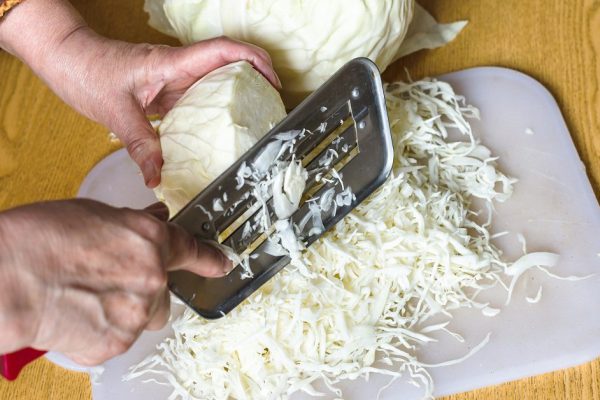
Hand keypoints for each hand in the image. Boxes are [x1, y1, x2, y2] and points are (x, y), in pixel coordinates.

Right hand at [0, 199, 230, 364]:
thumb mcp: (94, 216)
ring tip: (89, 300)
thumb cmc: (42, 239)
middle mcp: (152, 278)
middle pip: (164, 294)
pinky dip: (103, 330)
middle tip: (109, 284)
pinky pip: (119, 337)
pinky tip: (77, 316)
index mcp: (150, 241)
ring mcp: (136, 314)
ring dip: (127, 312)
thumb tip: (157, 221)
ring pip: (144, 319)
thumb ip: (133, 225)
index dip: (209, 259)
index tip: (222, 264)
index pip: (191, 251)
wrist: (8, 278)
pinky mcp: (117, 342)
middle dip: (145, 291)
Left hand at [48, 32, 280, 187]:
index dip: (253, 60)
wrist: (67, 58)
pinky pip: (199, 97)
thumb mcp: (115, 112)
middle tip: (272, 107)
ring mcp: (174, 77)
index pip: (222, 50)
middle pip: (229, 64)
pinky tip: (219, 132)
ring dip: (239, 94)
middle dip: (257, 79)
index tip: (273, 79)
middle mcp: (178, 67)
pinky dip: (216, 110)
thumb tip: (159, 178)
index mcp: (171, 63)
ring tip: (255, 121)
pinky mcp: (168, 89)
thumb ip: (141, 146)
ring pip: (216, 80)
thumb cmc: (87, 71)